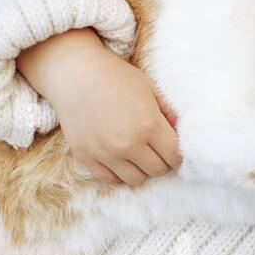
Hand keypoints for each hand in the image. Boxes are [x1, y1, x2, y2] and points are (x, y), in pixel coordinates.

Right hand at [18, 27, 180, 185]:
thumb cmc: (115, 77)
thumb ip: (168, 113)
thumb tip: (179, 133)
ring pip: (135, 180)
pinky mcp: (86, 157)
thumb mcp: (149, 88)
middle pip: (157, 170)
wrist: (74, 74)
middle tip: (157, 152)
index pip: (174, 156)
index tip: (173, 149)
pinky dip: (118, 173)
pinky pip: (110, 179)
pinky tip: (120, 159)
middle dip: (162, 162)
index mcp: (148, 125)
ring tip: (138, 156)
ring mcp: (105, 153)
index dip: (177, 154)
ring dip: (141, 170)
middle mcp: (128, 144)